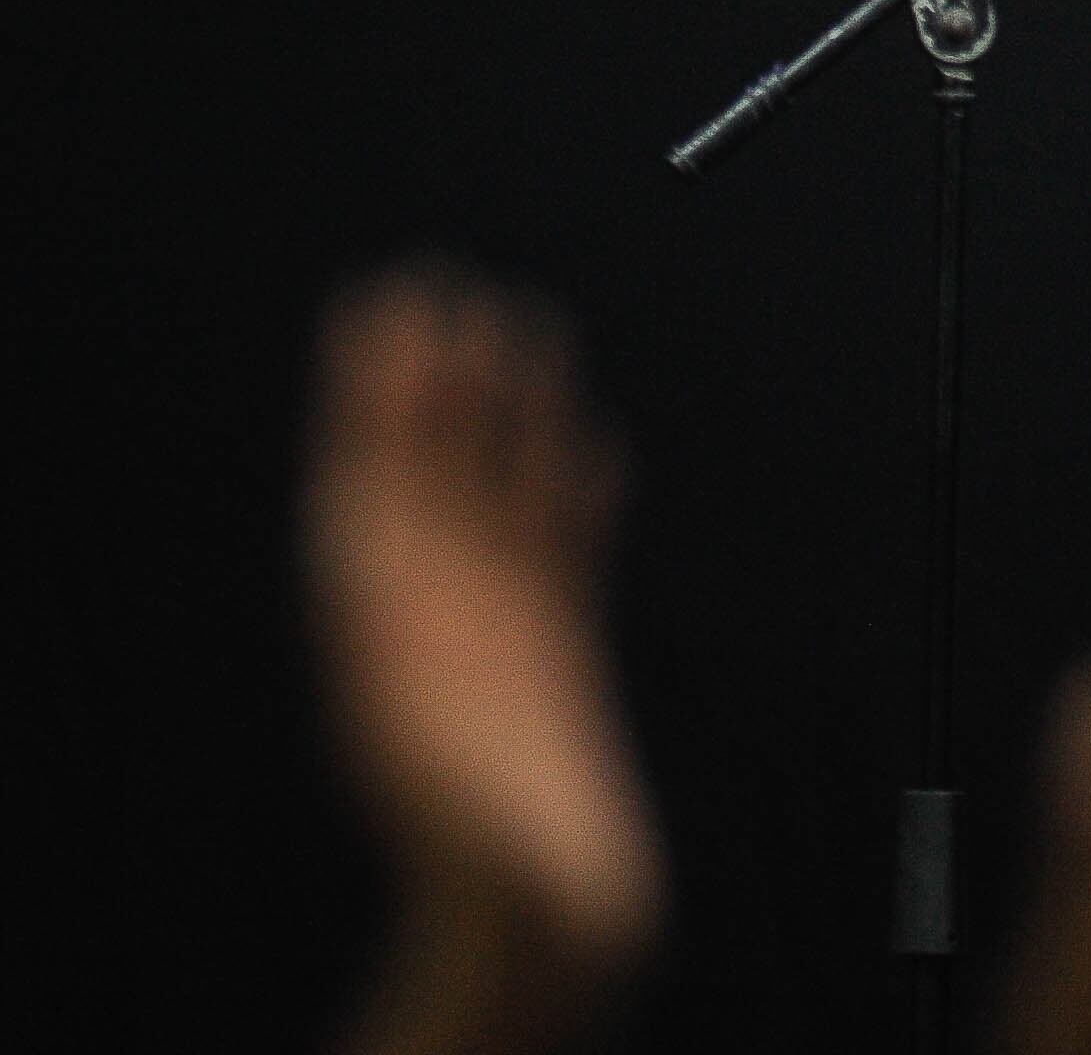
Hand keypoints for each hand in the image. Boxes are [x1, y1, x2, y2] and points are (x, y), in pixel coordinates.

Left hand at [308, 266, 660, 1054]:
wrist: (548, 927)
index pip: (376, 488)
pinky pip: (564, 554)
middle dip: (439, 383)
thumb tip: (405, 614)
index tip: (381, 314)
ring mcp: (499, 634)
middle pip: (434, 473)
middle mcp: (440, 623)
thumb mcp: (462, 798)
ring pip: (500, 497)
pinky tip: (592, 452)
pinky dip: (574, 497)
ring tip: (524, 333)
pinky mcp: (556, 657)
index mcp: (396, 640)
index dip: (375, 400)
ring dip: (509, 418)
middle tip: (444, 286)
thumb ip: (448, 714)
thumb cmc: (505, 876)